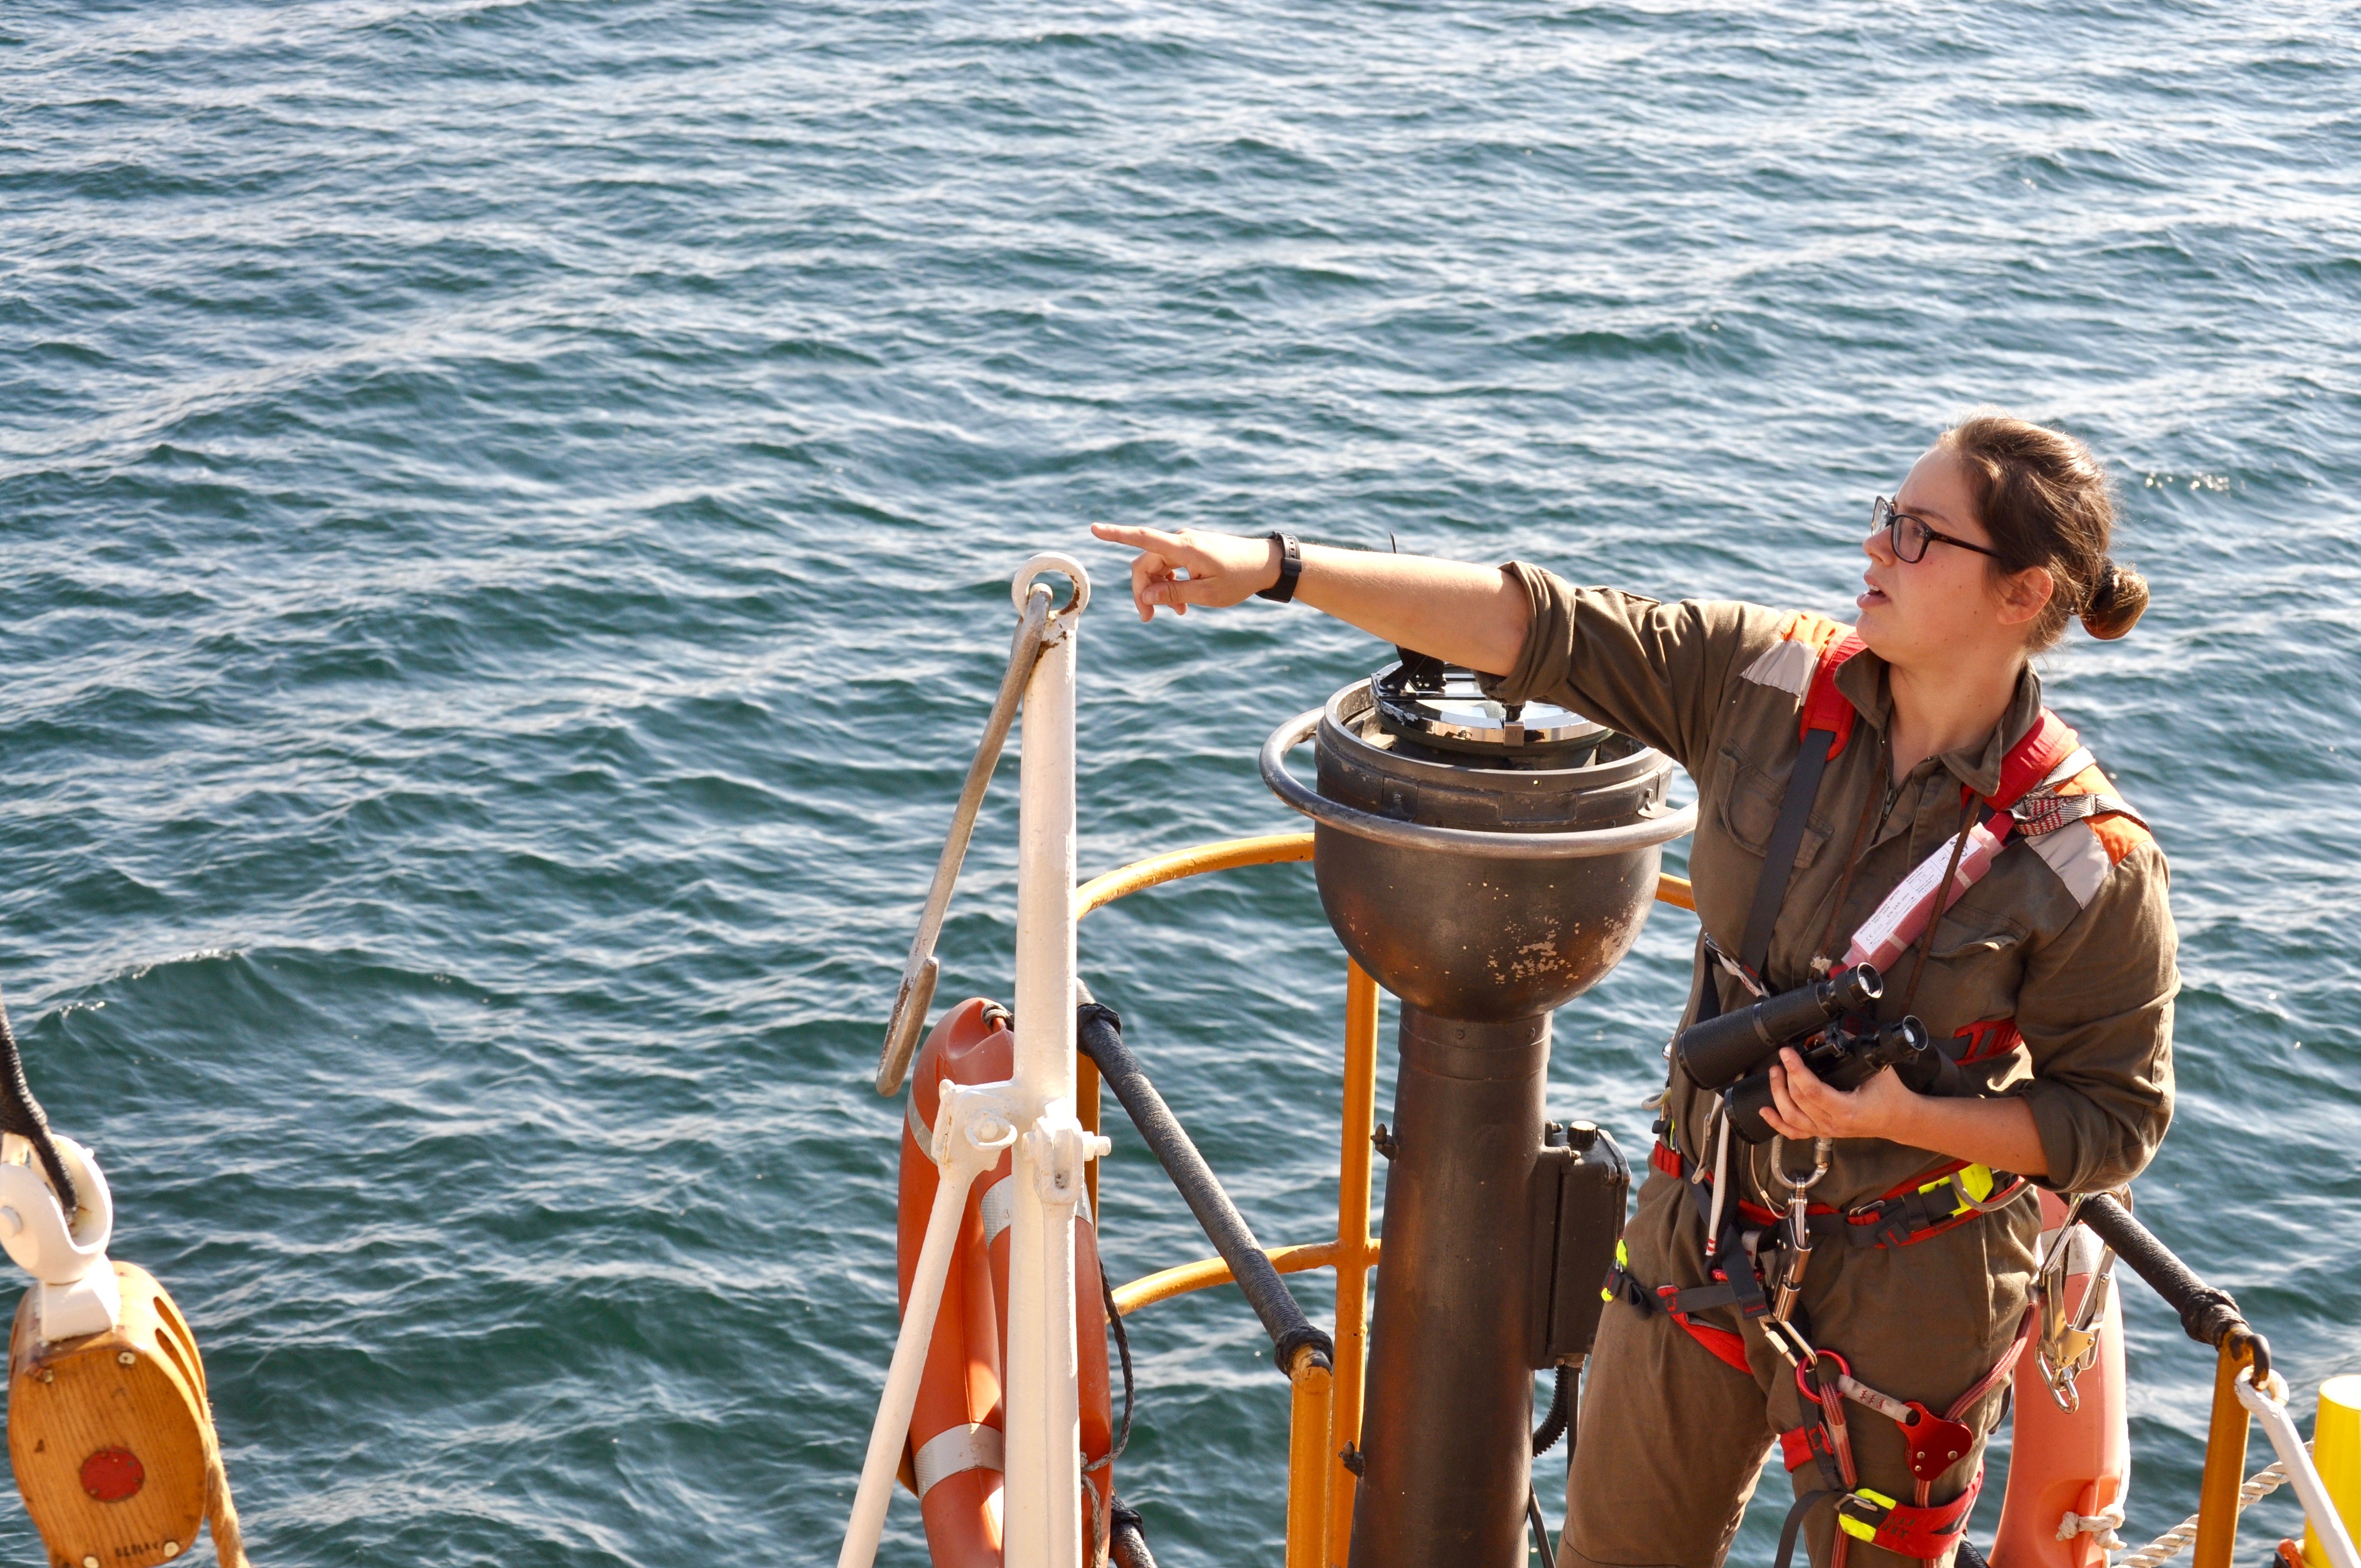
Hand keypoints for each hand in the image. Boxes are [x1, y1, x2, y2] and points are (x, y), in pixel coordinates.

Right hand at [1090, 524, 1278, 620]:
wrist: (1266, 564)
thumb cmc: (1241, 579)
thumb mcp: (1209, 595)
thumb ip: (1175, 594)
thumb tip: (1147, 596)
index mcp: (1185, 548)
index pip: (1143, 538)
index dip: (1117, 534)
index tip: (1094, 529)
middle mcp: (1182, 541)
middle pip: (1145, 563)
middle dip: (1142, 590)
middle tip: (1147, 618)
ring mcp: (1186, 544)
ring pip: (1156, 567)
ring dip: (1157, 591)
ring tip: (1173, 615)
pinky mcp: (1191, 550)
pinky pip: (1169, 566)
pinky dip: (1169, 585)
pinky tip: (1180, 605)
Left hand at [1760, 1047, 1919, 1143]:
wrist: (1898, 1120)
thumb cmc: (1890, 1095)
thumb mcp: (1877, 1068)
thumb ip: (1854, 1049)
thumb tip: (1827, 1034)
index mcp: (1847, 1109)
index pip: (1812, 1091)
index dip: (1796, 1070)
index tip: (1787, 1053)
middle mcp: (1834, 1123)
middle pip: (1798, 1101)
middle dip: (1785, 1077)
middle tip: (1782, 1059)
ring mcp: (1826, 1130)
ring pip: (1791, 1116)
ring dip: (1778, 1094)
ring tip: (1775, 1074)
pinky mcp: (1822, 1132)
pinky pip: (1794, 1132)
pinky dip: (1777, 1122)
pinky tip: (1765, 1111)